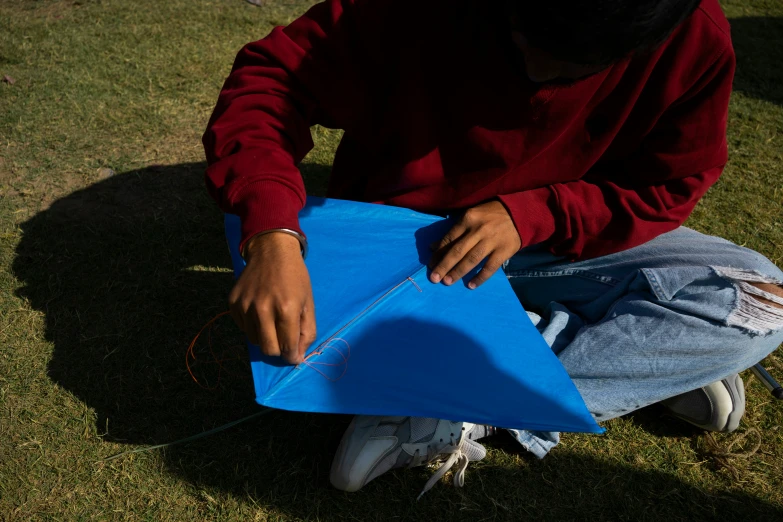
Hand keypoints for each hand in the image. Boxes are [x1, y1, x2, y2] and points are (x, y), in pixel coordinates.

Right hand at [228, 232, 315, 363]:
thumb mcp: (309, 303)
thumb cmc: (295, 278)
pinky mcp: (233, 303)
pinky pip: (243, 327)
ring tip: (272, 319)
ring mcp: (245, 306)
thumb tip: (297, 357)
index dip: (292, 355)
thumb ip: (307, 331)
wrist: (271, 251)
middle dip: (278, 349)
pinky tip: (260, 309)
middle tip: (284, 338)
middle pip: (267, 349)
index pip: (286, 348)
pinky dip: (252, 325)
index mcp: (286, 309)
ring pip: (254, 340)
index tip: (294, 354)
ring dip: (265, 336)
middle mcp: (262, 309)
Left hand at [428, 201, 520, 288]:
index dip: (439, 253)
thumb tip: (433, 247)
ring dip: (458, 272)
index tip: (430, 264)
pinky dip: (480, 277)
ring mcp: (492, 241)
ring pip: (471, 259)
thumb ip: (453, 232)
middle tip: (434, 278)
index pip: (450, 238)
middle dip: (444, 265)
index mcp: (468, 219)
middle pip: (457, 251)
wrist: (520, 213)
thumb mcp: (470, 217)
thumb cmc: (490, 215)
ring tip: (447, 282)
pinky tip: (470, 285)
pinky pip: (490, 267)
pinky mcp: (504, 251)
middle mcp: (478, 230)